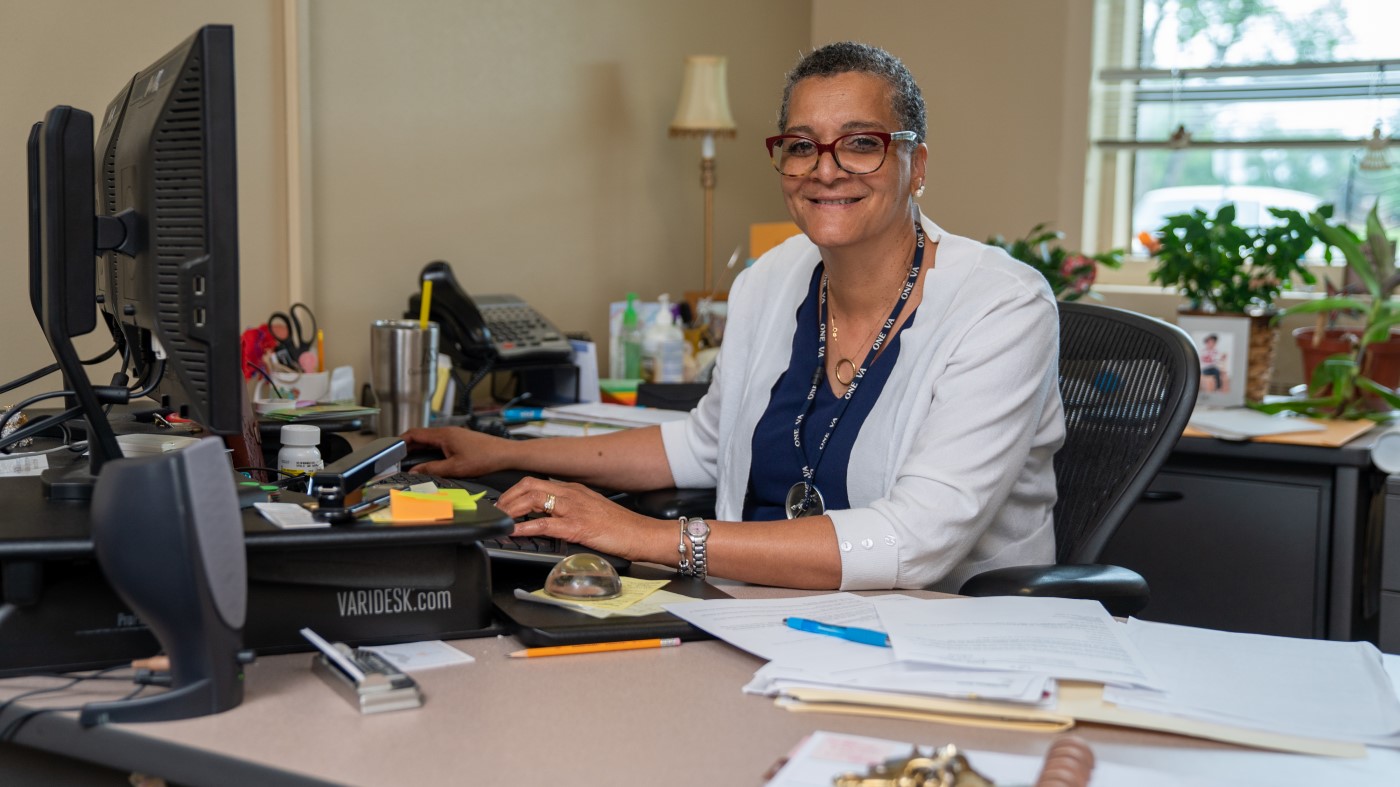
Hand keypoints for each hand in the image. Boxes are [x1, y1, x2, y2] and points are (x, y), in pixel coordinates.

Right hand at [400, 426, 510, 477]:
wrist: (506, 454)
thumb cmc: (485, 457)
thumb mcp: (455, 467)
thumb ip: (432, 469)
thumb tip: (415, 472)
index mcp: (443, 435)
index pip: (414, 433)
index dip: (400, 440)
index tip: (390, 448)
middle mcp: (447, 432)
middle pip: (421, 436)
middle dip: (407, 446)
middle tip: (396, 458)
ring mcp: (454, 436)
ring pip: (430, 441)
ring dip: (418, 449)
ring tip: (408, 460)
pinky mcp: (460, 441)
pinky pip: (439, 444)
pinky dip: (429, 451)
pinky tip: (428, 460)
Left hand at [498, 477, 662, 561]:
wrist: (641, 534)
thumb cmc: (620, 527)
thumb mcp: (590, 512)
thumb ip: (569, 511)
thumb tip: (547, 520)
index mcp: (573, 490)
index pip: (536, 482)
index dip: (514, 492)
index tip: (503, 504)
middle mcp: (571, 494)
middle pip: (529, 485)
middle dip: (507, 498)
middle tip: (496, 512)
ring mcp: (574, 508)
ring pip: (533, 499)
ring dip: (511, 509)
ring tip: (499, 520)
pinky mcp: (578, 525)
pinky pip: (545, 524)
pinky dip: (525, 527)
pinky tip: (514, 532)